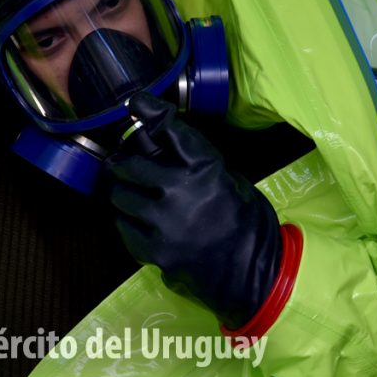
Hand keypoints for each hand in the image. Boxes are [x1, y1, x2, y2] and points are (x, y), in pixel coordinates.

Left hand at [104, 93, 283, 329]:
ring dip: (122, 194)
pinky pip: (124, 228)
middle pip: (129, 165)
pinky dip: (127, 222)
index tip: (135, 103)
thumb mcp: (228, 178)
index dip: (148, 110)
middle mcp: (178, 190)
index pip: (167, 127)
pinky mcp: (154, 251)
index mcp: (204, 168)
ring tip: (128, 195)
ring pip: (120, 197)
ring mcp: (163, 222)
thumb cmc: (247, 222)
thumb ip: (194, 163)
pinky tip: (137, 222)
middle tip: (121, 165)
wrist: (256, 274)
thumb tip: (159, 143)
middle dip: (122, 163)